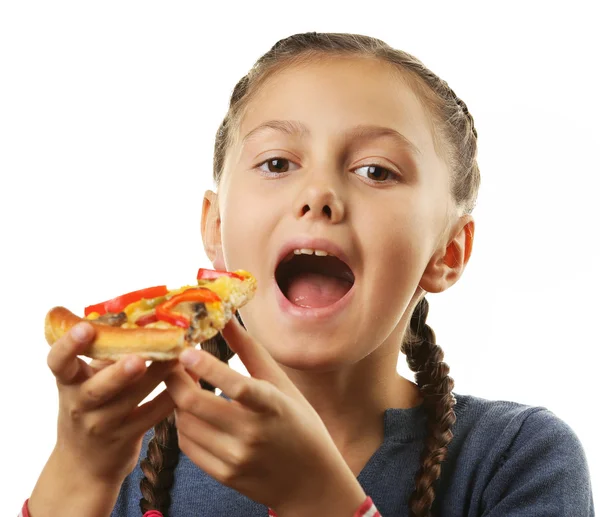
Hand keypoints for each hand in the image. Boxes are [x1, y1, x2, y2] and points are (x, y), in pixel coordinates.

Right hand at [47, 322, 175, 483]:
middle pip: (98, 389)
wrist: (83, 465)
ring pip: (131, 400)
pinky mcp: (126, 438)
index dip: (68, 346)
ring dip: (156, 377)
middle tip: (138, 358)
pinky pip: (152, 415)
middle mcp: (80, 405)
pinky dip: (172, 397)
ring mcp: (102, 425)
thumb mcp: (84, 382)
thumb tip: (137, 317)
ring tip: (177, 358)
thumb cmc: (89, 408)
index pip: (58, 363)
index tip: (84, 328)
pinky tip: (191, 381)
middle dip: (118, 373)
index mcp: (69, 383)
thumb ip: (102, 356)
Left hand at [165, 317, 365, 513]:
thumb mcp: (281, 384)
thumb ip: (249, 350)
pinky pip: (187, 445)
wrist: (310, 482)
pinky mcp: (223, 475)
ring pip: (184, 423)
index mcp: (271, 406)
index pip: (237, 386)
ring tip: (186, 383)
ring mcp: (235, 459)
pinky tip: (193, 411)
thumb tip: (225, 317)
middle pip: (194, 404)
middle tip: (173, 361)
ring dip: (178, 400)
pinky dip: (184, 424)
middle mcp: (251, 435)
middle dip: (174, 378)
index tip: (186, 349)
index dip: (208, 367)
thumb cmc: (299, 423)